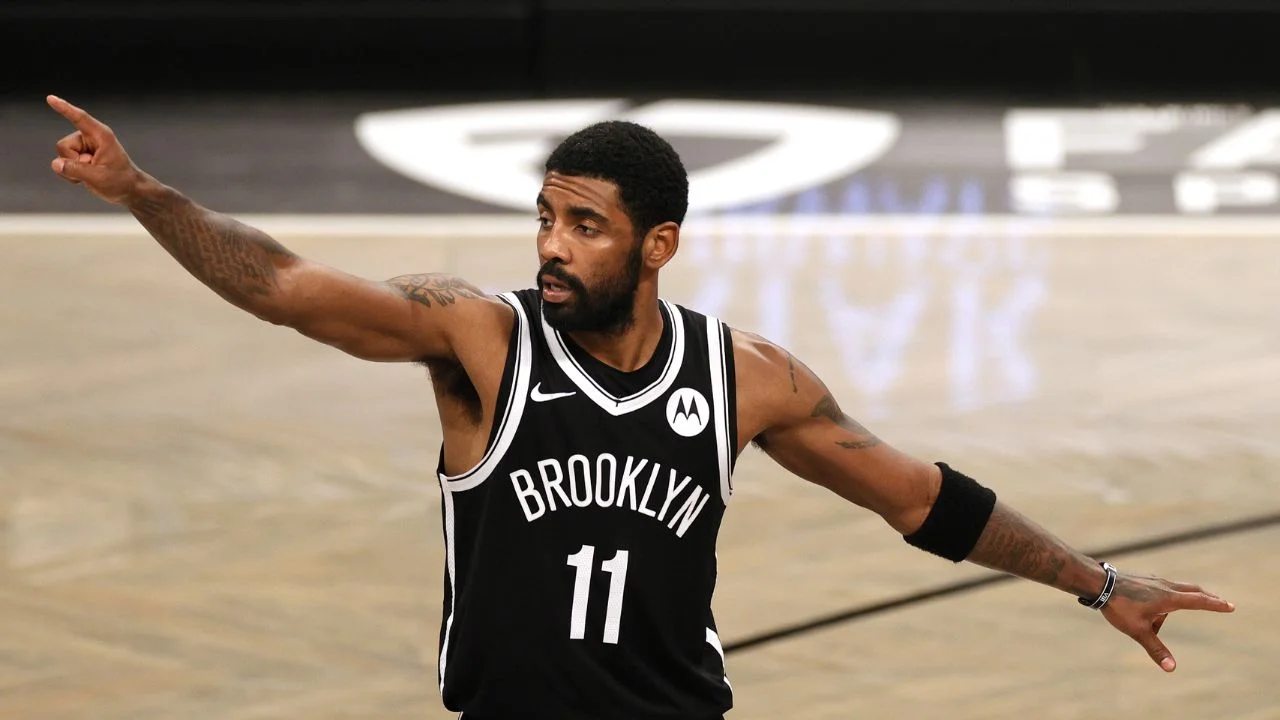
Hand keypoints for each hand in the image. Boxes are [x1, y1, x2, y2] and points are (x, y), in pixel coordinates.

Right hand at [47, 95, 145, 204]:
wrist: (129, 190)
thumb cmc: (121, 180)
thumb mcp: (99, 177)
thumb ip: (75, 170)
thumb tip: (56, 164)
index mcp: (101, 136)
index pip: (79, 118)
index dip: (64, 108)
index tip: (51, 98)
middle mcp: (90, 138)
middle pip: (63, 146)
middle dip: (72, 161)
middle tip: (93, 170)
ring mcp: (84, 147)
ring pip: (62, 155)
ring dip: (72, 169)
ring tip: (91, 174)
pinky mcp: (79, 156)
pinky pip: (63, 163)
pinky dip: (70, 173)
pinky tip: (84, 177)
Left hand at [1099, 571, 1233, 671]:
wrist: (1097, 583)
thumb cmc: (1119, 606)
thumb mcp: (1138, 631)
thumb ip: (1156, 649)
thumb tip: (1172, 668)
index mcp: (1168, 598)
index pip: (1199, 601)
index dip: (1215, 605)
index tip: (1230, 606)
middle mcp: (1164, 586)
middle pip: (1192, 591)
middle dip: (1206, 598)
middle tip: (1219, 602)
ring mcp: (1153, 580)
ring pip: (1173, 592)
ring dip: (1174, 605)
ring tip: (1149, 625)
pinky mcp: (1142, 579)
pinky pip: (1158, 591)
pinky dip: (1160, 601)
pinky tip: (1144, 610)